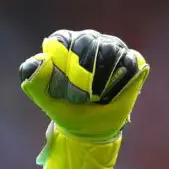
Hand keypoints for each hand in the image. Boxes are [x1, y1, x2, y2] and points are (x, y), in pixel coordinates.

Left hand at [18, 29, 148, 139]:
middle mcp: (91, 42)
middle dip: (81, 73)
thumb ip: (35, 82)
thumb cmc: (67, 109)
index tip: (62, 84)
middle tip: (80, 96)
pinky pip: (130, 63)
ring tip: (95, 96)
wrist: (92, 128)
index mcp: (66, 46)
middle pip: (87, 42)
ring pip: (110, 50)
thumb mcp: (46, 101)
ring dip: (101, 79)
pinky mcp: (133, 61)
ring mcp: (113, 49)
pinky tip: (112, 94)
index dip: (61, 61)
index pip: (62, 40)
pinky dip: (120, 82)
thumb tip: (42, 58)